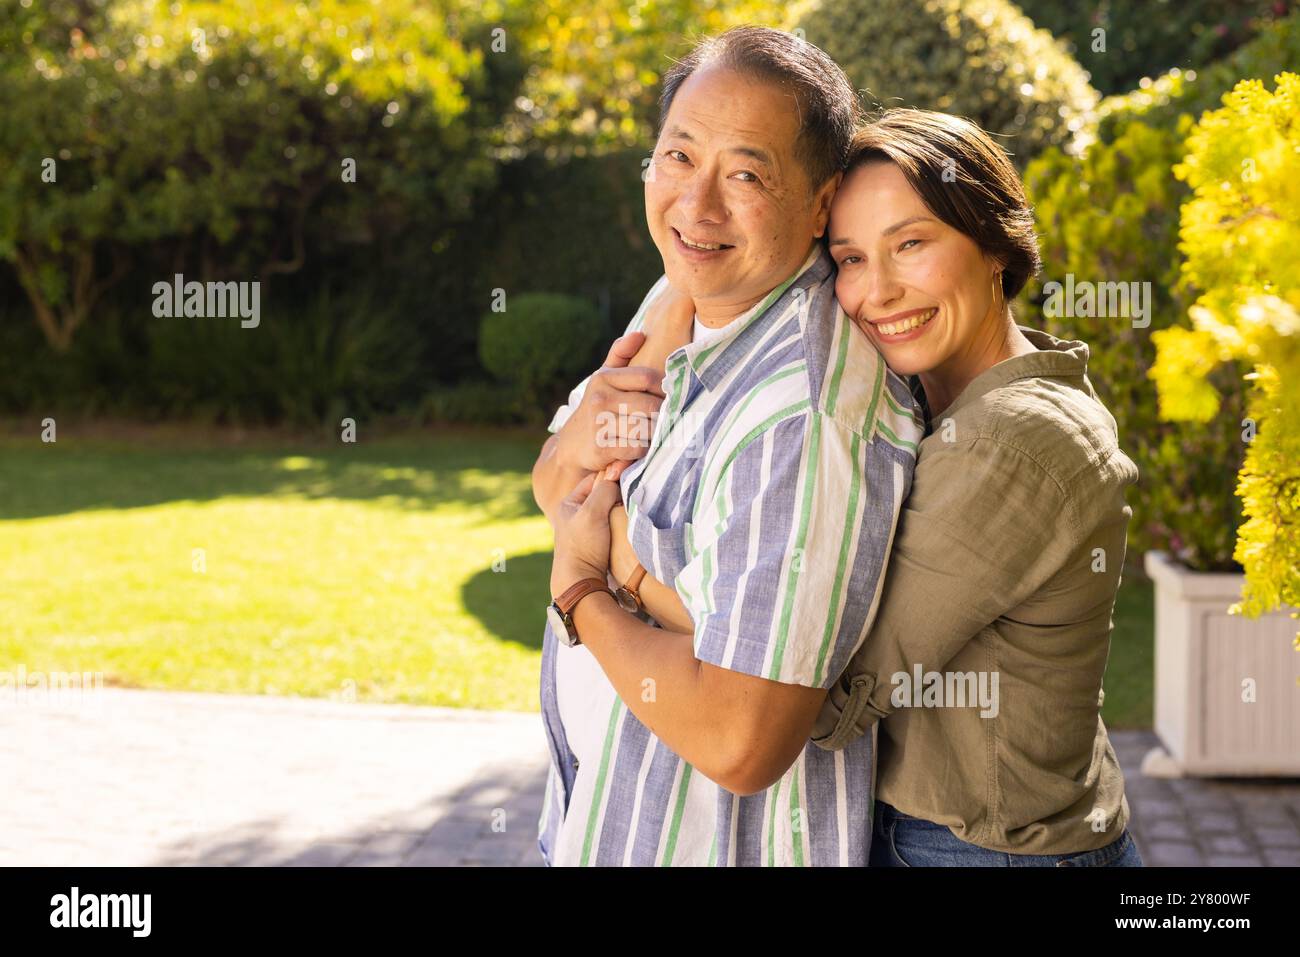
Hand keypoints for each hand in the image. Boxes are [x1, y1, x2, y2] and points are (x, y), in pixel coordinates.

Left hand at [551, 470, 623, 597]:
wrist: (581, 582)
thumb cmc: (583, 546)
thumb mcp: (592, 512)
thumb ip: (605, 490)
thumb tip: (618, 482)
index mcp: (569, 503)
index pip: (594, 479)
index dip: (611, 476)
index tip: (628, 476)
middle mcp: (576, 514)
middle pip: (602, 493)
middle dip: (617, 491)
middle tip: (633, 490)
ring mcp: (587, 529)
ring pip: (609, 508)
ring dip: (620, 506)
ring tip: (633, 504)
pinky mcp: (598, 542)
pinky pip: (612, 522)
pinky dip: (621, 519)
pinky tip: (630, 520)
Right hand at [602, 285, 695, 483]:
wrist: (570, 447)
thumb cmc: (596, 409)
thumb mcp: (603, 379)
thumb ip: (620, 355)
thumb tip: (639, 334)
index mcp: (604, 377)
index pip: (647, 377)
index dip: (664, 389)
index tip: (668, 398)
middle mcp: (600, 398)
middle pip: (651, 405)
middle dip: (663, 415)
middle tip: (667, 421)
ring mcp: (599, 423)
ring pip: (646, 427)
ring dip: (655, 434)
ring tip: (654, 434)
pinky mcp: (601, 447)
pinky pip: (637, 447)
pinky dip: (643, 450)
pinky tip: (640, 448)